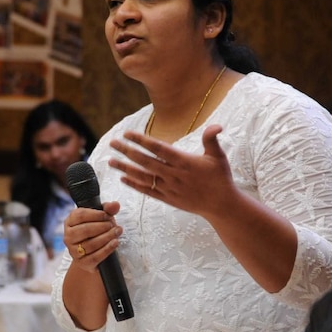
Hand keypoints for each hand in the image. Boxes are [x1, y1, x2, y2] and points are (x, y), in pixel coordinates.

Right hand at [62, 202, 121, 273]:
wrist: (93, 255)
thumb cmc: (96, 232)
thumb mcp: (101, 218)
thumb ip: (108, 210)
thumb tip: (115, 204)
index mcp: (70, 222)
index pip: (80, 215)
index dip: (96, 214)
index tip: (107, 215)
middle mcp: (68, 236)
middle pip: (85, 230)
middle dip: (102, 226)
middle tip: (114, 225)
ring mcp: (73, 251)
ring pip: (91, 244)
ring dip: (107, 237)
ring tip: (117, 232)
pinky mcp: (82, 263)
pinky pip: (95, 256)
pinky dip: (107, 249)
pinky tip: (115, 243)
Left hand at [108, 125, 234, 217]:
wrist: (221, 206)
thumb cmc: (220, 178)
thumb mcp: (218, 156)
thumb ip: (212, 139)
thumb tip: (217, 125)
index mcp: (184, 162)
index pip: (158, 148)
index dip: (141, 140)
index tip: (127, 133)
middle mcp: (173, 175)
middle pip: (145, 161)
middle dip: (126, 151)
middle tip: (112, 142)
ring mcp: (169, 188)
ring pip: (142, 177)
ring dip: (124, 168)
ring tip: (110, 161)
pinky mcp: (167, 199)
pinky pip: (147, 191)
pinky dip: (134, 184)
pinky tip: (122, 178)